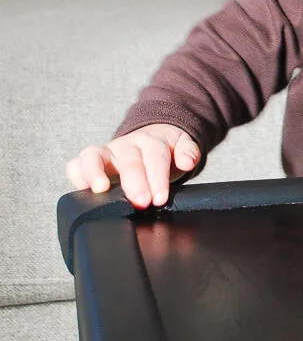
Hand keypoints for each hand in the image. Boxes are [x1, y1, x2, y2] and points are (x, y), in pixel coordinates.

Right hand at [66, 124, 200, 208]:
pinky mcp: (90, 161)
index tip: (160, 199)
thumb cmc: (166, 151)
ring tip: (100, 190)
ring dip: (94, 172)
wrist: (151, 137)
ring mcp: (106, 152)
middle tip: (141, 202)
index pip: (155, 158)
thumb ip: (188, 152)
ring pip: (93, 155)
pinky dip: (76, 175)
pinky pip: (76, 164)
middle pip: (128, 161)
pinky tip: (83, 190)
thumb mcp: (182, 147)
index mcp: (152, 142)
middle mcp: (127, 145)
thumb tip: (188, 161)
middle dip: (134, 182)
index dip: (157, 178)